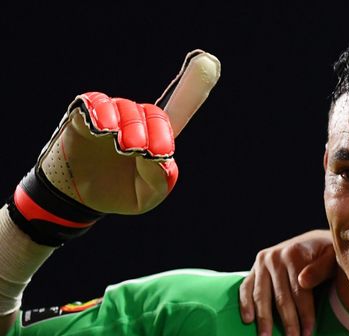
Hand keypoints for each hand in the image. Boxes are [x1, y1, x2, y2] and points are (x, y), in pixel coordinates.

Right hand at [8, 50, 220, 245]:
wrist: (79, 199)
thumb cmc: (118, 193)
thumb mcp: (146, 196)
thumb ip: (160, 180)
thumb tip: (163, 161)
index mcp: (156, 137)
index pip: (178, 110)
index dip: (193, 89)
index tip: (210, 63)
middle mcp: (136, 121)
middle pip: (151, 112)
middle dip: (152, 131)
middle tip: (143, 152)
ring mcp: (109, 116)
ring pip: (125, 108)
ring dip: (129, 126)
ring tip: (125, 147)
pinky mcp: (83, 115)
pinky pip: (94, 103)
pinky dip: (101, 112)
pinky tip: (104, 129)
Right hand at [239, 230, 335, 335]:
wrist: (315, 242)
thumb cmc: (328, 255)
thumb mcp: (333, 257)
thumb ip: (321, 268)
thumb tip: (303, 282)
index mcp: (295, 253)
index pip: (299, 291)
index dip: (304, 314)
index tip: (307, 335)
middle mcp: (276, 257)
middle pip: (281, 297)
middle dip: (287, 323)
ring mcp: (262, 262)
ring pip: (261, 296)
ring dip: (263, 320)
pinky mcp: (254, 267)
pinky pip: (246, 287)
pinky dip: (245, 304)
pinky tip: (248, 321)